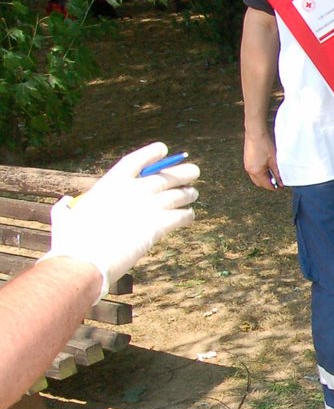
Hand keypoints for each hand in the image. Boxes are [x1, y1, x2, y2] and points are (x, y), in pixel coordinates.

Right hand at [44, 143, 199, 292]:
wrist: (85, 260)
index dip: (151, 153)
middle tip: (194, 170)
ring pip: (177, 195)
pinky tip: (189, 216)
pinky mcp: (158, 225)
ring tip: (193, 193)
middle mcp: (133, 191)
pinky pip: (181, 216)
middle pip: (165, 176)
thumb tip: (64, 202)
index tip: (164, 149)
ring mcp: (147, 206)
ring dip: (187, 193)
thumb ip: (65, 207)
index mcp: (110, 184)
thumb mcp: (64, 217)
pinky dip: (187, 215)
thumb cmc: (71, 241)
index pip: (136, 160)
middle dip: (182, 172)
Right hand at [243, 130, 280, 189]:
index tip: (280, 186)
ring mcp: (247, 165)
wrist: (255, 133)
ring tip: (273, 173)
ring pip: (256, 177)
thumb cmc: (264, 145)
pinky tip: (266, 167)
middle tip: (277, 181)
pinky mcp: (247, 160)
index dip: (274, 187)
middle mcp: (249, 170)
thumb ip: (277, 173)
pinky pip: (253, 171)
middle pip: (259, 183)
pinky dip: (260, 172)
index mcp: (256, 172)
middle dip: (268, 183)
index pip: (266, 185)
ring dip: (264, 178)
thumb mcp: (274, 161)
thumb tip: (281, 182)